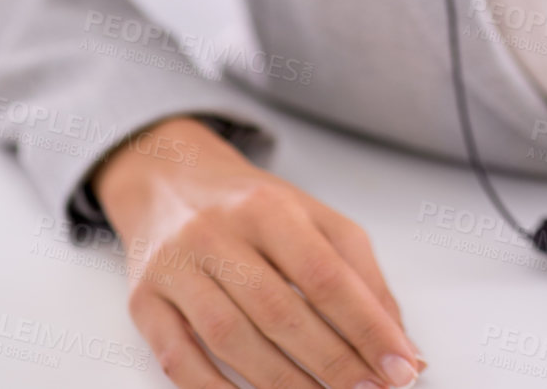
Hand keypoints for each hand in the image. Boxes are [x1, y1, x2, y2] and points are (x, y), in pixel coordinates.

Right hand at [91, 114, 427, 388]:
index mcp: (268, 206)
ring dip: (282, 385)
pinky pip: (178, 361)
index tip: (402, 366)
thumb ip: (358, 270)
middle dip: (332, 363)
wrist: (168, 178)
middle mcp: (217, 231)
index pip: (325, 273)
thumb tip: (398, 339)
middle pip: (279, 311)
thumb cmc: (251, 206)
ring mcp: (176, 267)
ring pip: (231, 339)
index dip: (366, 325)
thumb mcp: (311, 216)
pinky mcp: (144, 301)